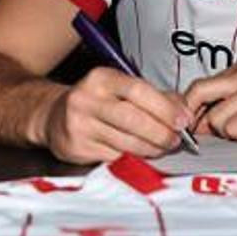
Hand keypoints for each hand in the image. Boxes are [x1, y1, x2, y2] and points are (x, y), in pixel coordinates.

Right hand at [39, 67, 191, 163]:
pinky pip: (114, 157)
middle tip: (176, 139)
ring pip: (125, 143)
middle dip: (161, 133)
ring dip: (151, 148)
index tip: (183, 120)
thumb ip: (154, 96)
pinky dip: (133, 158)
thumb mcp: (122, 88)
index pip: (138, 91)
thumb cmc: (98, 101)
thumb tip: (183, 110)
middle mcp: (87, 99)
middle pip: (133, 120)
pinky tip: (140, 154)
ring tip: (162, 147)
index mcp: (101, 78)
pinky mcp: (76, 149)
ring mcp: (79, 126)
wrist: (53, 116)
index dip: (165, 108)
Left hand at [183, 62, 236, 141]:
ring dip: (233, 132)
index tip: (194, 128)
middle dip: (198, 119)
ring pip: (217, 120)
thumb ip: (228, 104)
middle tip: (210, 135)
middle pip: (198, 93)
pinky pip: (234, 129)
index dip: (191, 110)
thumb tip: (195, 123)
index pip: (199, 86)